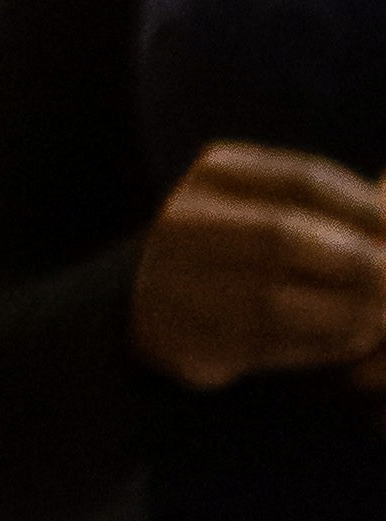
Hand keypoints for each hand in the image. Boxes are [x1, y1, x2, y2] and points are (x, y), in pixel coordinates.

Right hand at [130, 141, 385, 389]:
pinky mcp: (191, 338)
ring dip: (345, 311)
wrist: (157, 304)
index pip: (303, 179)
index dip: (365, 206)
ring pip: (276, 300)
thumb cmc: (241, 249)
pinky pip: (269, 345)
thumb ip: (331, 210)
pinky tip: (355, 337)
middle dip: (356, 261)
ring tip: (383, 314)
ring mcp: (181, 281)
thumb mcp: (269, 206)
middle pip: (283, 235)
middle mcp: (187, 222)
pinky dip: (323, 344)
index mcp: (215, 175)